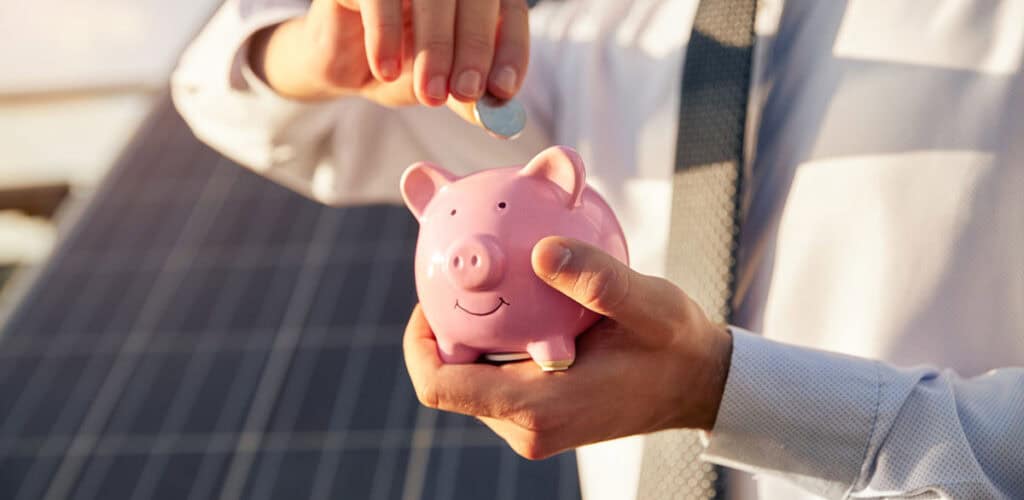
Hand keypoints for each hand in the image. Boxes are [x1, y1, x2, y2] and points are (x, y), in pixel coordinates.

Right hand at [248, 0, 528, 122]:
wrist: (341, 61)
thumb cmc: (400, 65)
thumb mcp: (439, 87)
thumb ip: (469, 98)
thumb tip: (501, 123)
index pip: (509, 12)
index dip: (511, 50)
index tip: (504, 89)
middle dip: (475, 49)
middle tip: (466, 93)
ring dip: (435, 46)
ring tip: (429, 94)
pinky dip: (386, 34)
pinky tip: (385, 70)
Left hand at [403, 236, 733, 459]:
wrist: (700, 385)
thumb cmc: (675, 347)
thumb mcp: (648, 305)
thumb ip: (598, 280)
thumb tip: (543, 250)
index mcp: (539, 407)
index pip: (441, 386)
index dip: (418, 342)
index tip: (432, 297)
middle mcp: (528, 428)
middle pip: (450, 381)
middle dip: (446, 331)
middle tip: (469, 279)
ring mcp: (533, 429)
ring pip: (470, 381)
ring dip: (473, 338)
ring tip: (495, 290)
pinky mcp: (541, 421)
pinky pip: (495, 383)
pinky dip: (496, 348)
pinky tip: (521, 309)